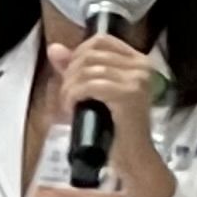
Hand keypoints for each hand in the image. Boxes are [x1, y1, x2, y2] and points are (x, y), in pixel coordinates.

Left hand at [51, 30, 159, 145]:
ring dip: (69, 88)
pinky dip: (73, 96)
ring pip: (87, 69)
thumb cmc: (113, 128)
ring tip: (69, 106)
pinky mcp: (129, 94)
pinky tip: (72, 109)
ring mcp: (137, 79)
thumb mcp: (92, 94)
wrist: (132, 156)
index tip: (69, 77)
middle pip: (91, 53)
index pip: (100, 40)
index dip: (77, 55)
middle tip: (67, 96)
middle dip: (69, 74)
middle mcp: (141, 65)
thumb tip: (54, 48)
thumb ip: (74, 69)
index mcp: (137, 60)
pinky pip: (90, 85)